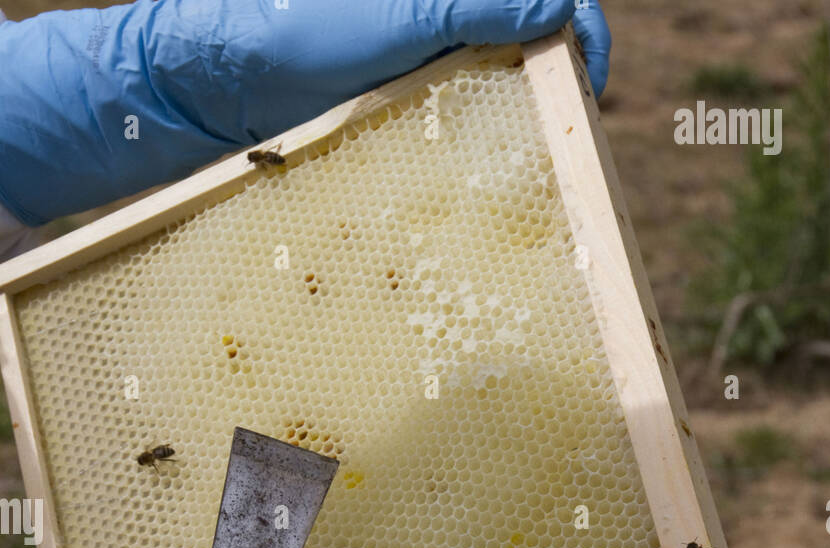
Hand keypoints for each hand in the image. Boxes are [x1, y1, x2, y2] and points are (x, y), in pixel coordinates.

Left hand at [0, 0, 609, 226]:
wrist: (188, 94)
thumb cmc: (276, 38)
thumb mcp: (380, 18)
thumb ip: (466, 5)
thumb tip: (561, 9)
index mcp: (441, 0)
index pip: (545, 1)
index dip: (581, 37)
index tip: (589, 93)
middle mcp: (433, 33)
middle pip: (526, 57)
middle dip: (555, 100)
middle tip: (561, 154)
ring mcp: (409, 83)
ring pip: (491, 106)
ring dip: (516, 140)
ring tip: (523, 181)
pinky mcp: (383, 128)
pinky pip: (444, 146)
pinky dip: (467, 170)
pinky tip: (468, 195)